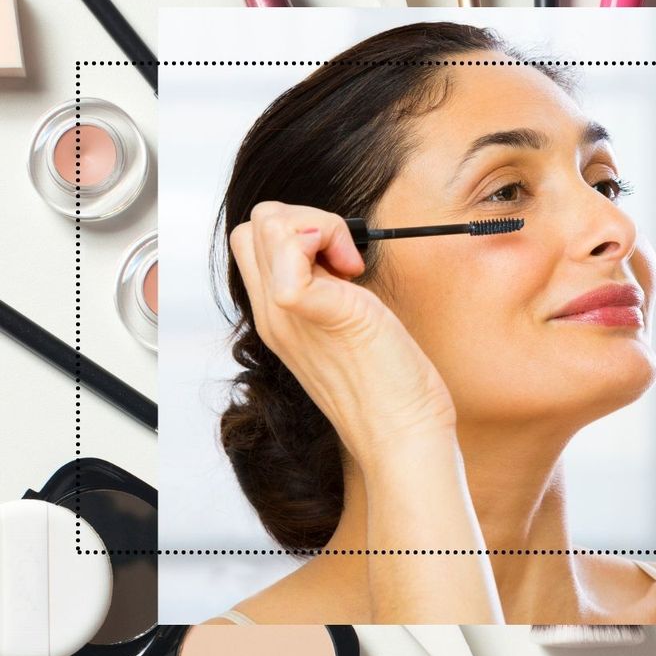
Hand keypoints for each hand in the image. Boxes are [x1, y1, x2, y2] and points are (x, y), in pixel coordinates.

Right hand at [229, 202, 457, 469]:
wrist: (403, 434)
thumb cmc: (389, 389)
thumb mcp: (344, 334)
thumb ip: (329, 298)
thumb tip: (339, 258)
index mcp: (278, 319)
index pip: (253, 245)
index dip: (296, 235)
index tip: (341, 263)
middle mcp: (274, 315)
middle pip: (252, 226)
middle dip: (302, 222)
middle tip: (345, 260)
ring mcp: (290, 314)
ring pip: (266, 222)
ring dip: (317, 225)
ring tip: (350, 266)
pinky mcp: (322, 311)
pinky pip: (292, 250)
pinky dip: (325, 237)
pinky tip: (353, 270)